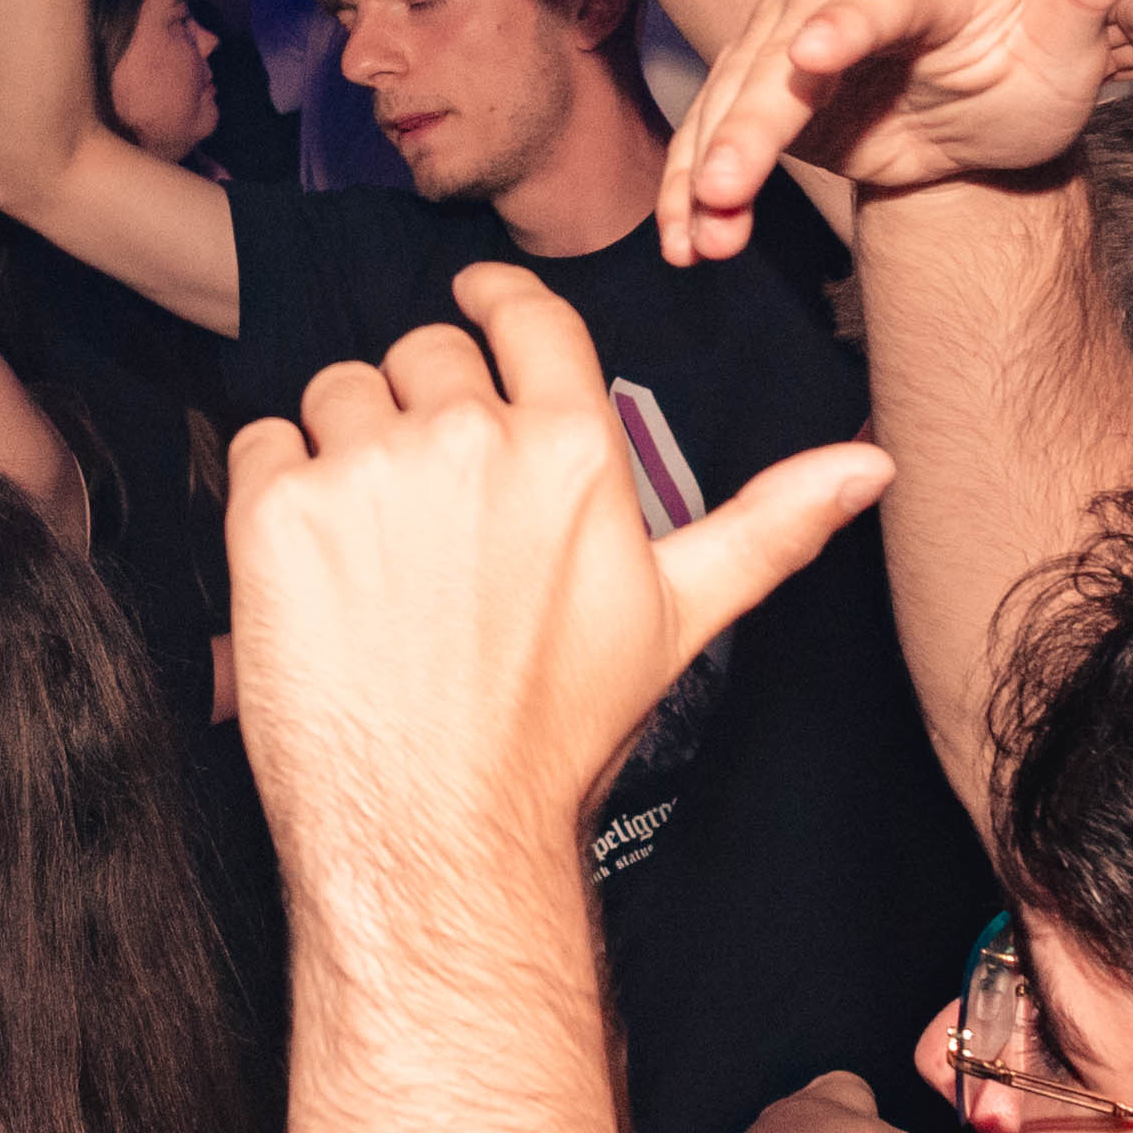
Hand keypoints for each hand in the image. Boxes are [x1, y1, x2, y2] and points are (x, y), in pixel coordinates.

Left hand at [228, 265, 893, 877]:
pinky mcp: (279, 509)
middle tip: (424, 512)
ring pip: (337, 393)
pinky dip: (274, 492)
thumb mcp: (680, 618)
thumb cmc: (556, 734)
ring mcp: (371, 468)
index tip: (472, 306)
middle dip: (417, 412)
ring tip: (370, 555)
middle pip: (420, 355)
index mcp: (574, 449)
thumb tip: (872, 463)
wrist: (436, 830)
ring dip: (342, 449)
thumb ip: (769, 522)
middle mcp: (474, 438)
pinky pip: (260, 442)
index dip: (491, 303)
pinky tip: (312, 569)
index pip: (525, 316)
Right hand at [659, 0, 1132, 267]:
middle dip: (749, 121)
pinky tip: (688, 242)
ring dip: (707, 167)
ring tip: (704, 238)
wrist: (983, 132)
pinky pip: (714, 134)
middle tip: (726, 187)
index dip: (844, 24)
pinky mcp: (762, 90)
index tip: (810, 57)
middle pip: (782, 51)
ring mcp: (791, 39)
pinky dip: (691, 188)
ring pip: (734, 96)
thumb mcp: (1071, 47)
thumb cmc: (1030, 79)